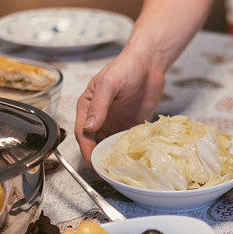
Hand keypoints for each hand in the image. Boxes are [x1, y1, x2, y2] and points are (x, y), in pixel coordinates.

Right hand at [74, 48, 165, 165]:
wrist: (150, 63)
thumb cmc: (125, 67)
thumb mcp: (109, 84)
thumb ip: (99, 106)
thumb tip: (88, 128)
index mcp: (88, 106)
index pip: (82, 132)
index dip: (85, 148)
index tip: (91, 161)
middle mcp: (100, 117)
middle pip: (94, 142)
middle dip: (97, 156)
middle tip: (105, 170)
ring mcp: (116, 122)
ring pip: (109, 144)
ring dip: (112, 155)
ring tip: (118, 168)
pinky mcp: (131, 125)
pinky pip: (127, 141)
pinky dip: (127, 150)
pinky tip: (132, 158)